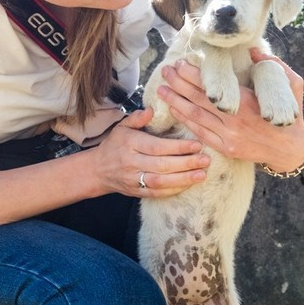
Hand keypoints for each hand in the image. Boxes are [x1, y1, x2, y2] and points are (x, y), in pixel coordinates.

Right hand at [90, 110, 210, 195]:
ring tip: (202, 174)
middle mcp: (131, 162)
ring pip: (161, 181)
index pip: (157, 146)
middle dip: (186, 163)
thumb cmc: (115, 145)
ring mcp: (133, 179)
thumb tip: (152, 111)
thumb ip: (137, 118)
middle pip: (162, 165)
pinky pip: (157, 193)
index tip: (197, 145)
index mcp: (130, 143)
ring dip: (183, 179)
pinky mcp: (136, 192)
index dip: (178, 147)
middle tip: (206, 160)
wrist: (97, 170)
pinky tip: (188, 185)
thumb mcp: (122, 127)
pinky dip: (173, 190)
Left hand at [162, 51, 303, 173]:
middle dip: (179, 84)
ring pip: (195, 117)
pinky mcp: (226, 148)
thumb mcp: (293, 84)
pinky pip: (200, 133)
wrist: (290, 149)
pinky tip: (175, 110)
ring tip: (162, 88)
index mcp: (248, 103)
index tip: (181, 63)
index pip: (214, 87)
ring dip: (176, 101)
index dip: (194, 75)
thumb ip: (274, 65)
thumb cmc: (290, 114)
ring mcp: (229, 136)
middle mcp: (235, 120)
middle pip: (199, 100)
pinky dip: (186, 121)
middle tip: (165, 71)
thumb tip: (253, 50)